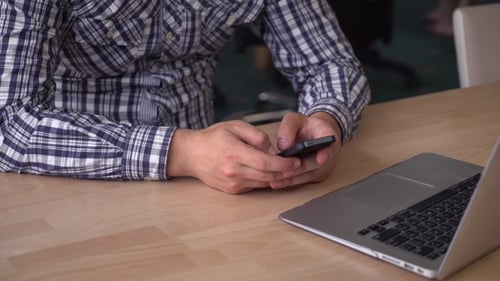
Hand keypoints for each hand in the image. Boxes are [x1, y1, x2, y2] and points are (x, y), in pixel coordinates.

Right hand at [166, 120, 300, 193]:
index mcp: (235, 153)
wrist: (191, 154)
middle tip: (297, 166)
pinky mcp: (232, 190)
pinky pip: (254, 186)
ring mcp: (233, 183)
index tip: (296, 161)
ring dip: (277, 178)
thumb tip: (273, 150)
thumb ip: (257, 136)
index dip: (284, 164)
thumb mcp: (235, 126)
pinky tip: (269, 173)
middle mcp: (234, 171)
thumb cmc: (212, 138)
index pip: (265, 163)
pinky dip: (264, 180)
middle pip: (267, 176)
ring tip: (287, 169)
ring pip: (263, 183)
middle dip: (286, 172)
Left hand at [270, 112, 342, 188]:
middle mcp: (329, 153)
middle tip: (284, 172)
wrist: (315, 133)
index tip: (320, 158)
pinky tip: (278, 183)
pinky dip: (291, 182)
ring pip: (309, 175)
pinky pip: (305, 180)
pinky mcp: (317, 175)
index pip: (331, 145)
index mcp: (328, 135)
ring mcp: (324, 166)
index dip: (326, 153)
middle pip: (316, 164)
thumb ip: (288, 127)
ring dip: (292, 179)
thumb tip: (283, 145)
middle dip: (299, 169)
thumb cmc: (306, 126)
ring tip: (276, 180)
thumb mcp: (296, 119)